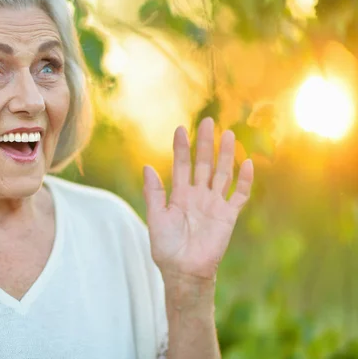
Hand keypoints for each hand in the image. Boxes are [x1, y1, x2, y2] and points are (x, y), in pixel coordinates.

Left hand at [143, 117, 253, 282]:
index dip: (181, 148)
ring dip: (226, 155)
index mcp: (179, 194)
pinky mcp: (228, 216)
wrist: (183, 271)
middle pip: (203, 164)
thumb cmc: (166, 247)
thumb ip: (153, 192)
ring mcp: (214, 204)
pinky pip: (240, 195)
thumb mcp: (156, 217)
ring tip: (229, 135)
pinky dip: (245, 181)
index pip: (181, 165)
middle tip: (208, 121)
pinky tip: (247, 164)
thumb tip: (147, 166)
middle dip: (205, 143)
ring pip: (222, 173)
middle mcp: (198, 195)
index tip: (180, 129)